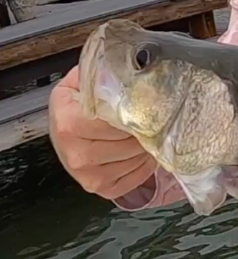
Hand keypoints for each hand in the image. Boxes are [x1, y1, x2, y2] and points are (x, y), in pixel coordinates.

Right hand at [49, 66, 156, 199]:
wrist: (64, 123)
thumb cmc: (79, 101)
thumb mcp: (86, 80)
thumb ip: (107, 76)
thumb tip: (133, 71)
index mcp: (69, 121)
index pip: (118, 121)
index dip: (138, 114)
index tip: (150, 107)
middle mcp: (74, 152)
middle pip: (130, 143)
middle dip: (145, 131)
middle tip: (151, 121)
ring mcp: (85, 174)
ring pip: (135, 160)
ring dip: (147, 148)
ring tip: (144, 135)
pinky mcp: (98, 187)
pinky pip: (134, 179)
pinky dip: (144, 165)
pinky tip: (140, 152)